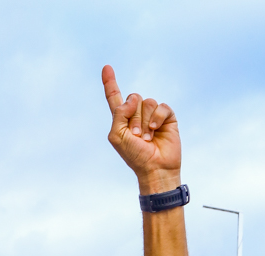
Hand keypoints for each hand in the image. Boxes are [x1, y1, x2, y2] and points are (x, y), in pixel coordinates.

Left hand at [102, 65, 180, 193]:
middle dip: (134, 117)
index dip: (110, 83)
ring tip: (146, 138)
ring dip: (145, 121)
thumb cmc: (134, 156)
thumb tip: (134, 100)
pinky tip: (156, 131)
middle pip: (134, 97)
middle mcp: (137, 114)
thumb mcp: (116, 136)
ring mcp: (152, 115)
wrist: (154, 168)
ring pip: (148, 102)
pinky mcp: (167, 117)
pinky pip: (161, 106)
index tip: (106, 68)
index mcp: (122, 119)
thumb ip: (118, 114)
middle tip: (136, 137)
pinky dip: (158, 118)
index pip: (115, 97)